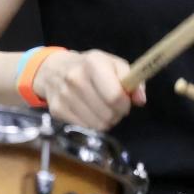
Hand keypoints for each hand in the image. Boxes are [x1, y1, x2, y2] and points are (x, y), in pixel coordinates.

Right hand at [32, 49, 146, 130]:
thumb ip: (132, 79)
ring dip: (105, 121)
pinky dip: (91, 125)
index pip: (114, 96)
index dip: (125, 104)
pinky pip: (84, 129)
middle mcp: (76, 79)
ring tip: (102, 110)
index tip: (125, 102)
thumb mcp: (113, 64)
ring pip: (97, 125)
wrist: (54, 70)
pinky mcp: (57, 111)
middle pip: (107, 115)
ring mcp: (64, 96)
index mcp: (93, 64)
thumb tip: (140, 100)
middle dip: (116, 114)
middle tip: (113, 107)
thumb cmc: (90, 67)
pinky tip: (90, 113)